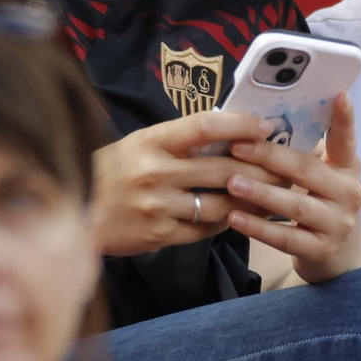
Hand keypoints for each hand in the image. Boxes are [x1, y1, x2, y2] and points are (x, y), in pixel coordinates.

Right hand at [91, 112, 283, 257]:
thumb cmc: (111, 172)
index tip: (266, 126)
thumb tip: (228, 134)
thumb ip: (178, 141)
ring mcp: (158, 206)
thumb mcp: (139, 144)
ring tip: (273, 195)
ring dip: (252, 199)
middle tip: (285, 167)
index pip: (205, 126)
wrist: (75, 212)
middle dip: (261, 168)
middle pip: (223, 168)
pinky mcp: (159, 235)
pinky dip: (226, 221)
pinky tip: (240, 216)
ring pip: (221, 203)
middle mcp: (155, 172)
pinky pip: (205, 228)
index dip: (240, 124)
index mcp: (151, 141)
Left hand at [224, 93, 360, 283]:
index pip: (346, 139)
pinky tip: (234, 218)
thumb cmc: (322, 204)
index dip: (345, 118)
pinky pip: (285, 238)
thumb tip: (261, 123)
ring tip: (231, 182)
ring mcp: (337, 224)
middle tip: (237, 146)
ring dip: (260, 193)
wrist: (340, 256)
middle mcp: (348, 193)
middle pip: (307, 170)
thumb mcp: (325, 177)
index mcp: (347, 167)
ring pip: (295, 205)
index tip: (339, 95)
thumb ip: (304, 154)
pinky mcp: (321, 250)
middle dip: (270, 157)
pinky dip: (258, 228)